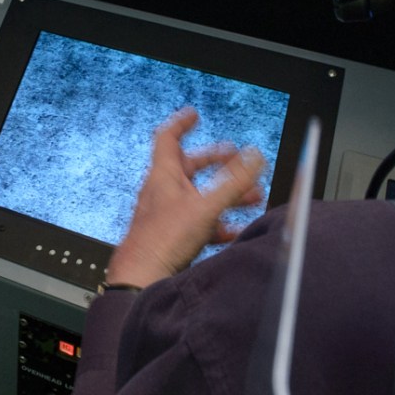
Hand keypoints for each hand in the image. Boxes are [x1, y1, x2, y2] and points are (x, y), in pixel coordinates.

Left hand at [103, 106, 266, 289]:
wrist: (140, 279)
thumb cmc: (161, 241)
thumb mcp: (205, 206)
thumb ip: (232, 182)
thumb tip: (254, 156)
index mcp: (164, 175)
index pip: (168, 138)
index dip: (181, 124)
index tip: (194, 115)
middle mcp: (163, 191)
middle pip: (189, 167)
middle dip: (216, 162)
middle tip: (235, 158)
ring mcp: (166, 214)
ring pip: (198, 196)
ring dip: (224, 195)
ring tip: (250, 197)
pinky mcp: (171, 236)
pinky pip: (198, 222)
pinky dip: (218, 222)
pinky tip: (233, 231)